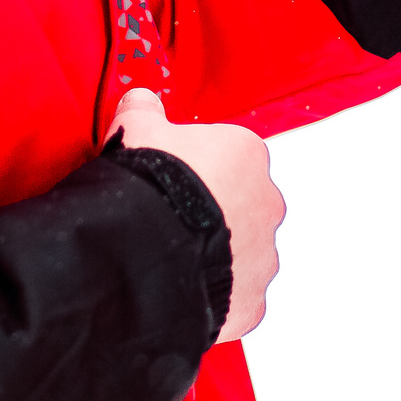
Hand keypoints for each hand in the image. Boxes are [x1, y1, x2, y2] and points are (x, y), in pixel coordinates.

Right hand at [113, 88, 283, 341]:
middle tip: (170, 225)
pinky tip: (180, 296)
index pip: (230, 159)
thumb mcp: (134, 129)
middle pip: (242, 206)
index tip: (169, 183)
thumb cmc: (145, 183)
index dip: (196, 171)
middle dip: (214, 216)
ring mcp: (263, 256)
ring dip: (217, 259)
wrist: (141, 249)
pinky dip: (215, 300)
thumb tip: (140, 98)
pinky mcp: (252, 302)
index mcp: (247, 155)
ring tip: (171, 263)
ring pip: (243, 255)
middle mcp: (266, 203)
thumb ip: (142, 110)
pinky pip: (237, 300)